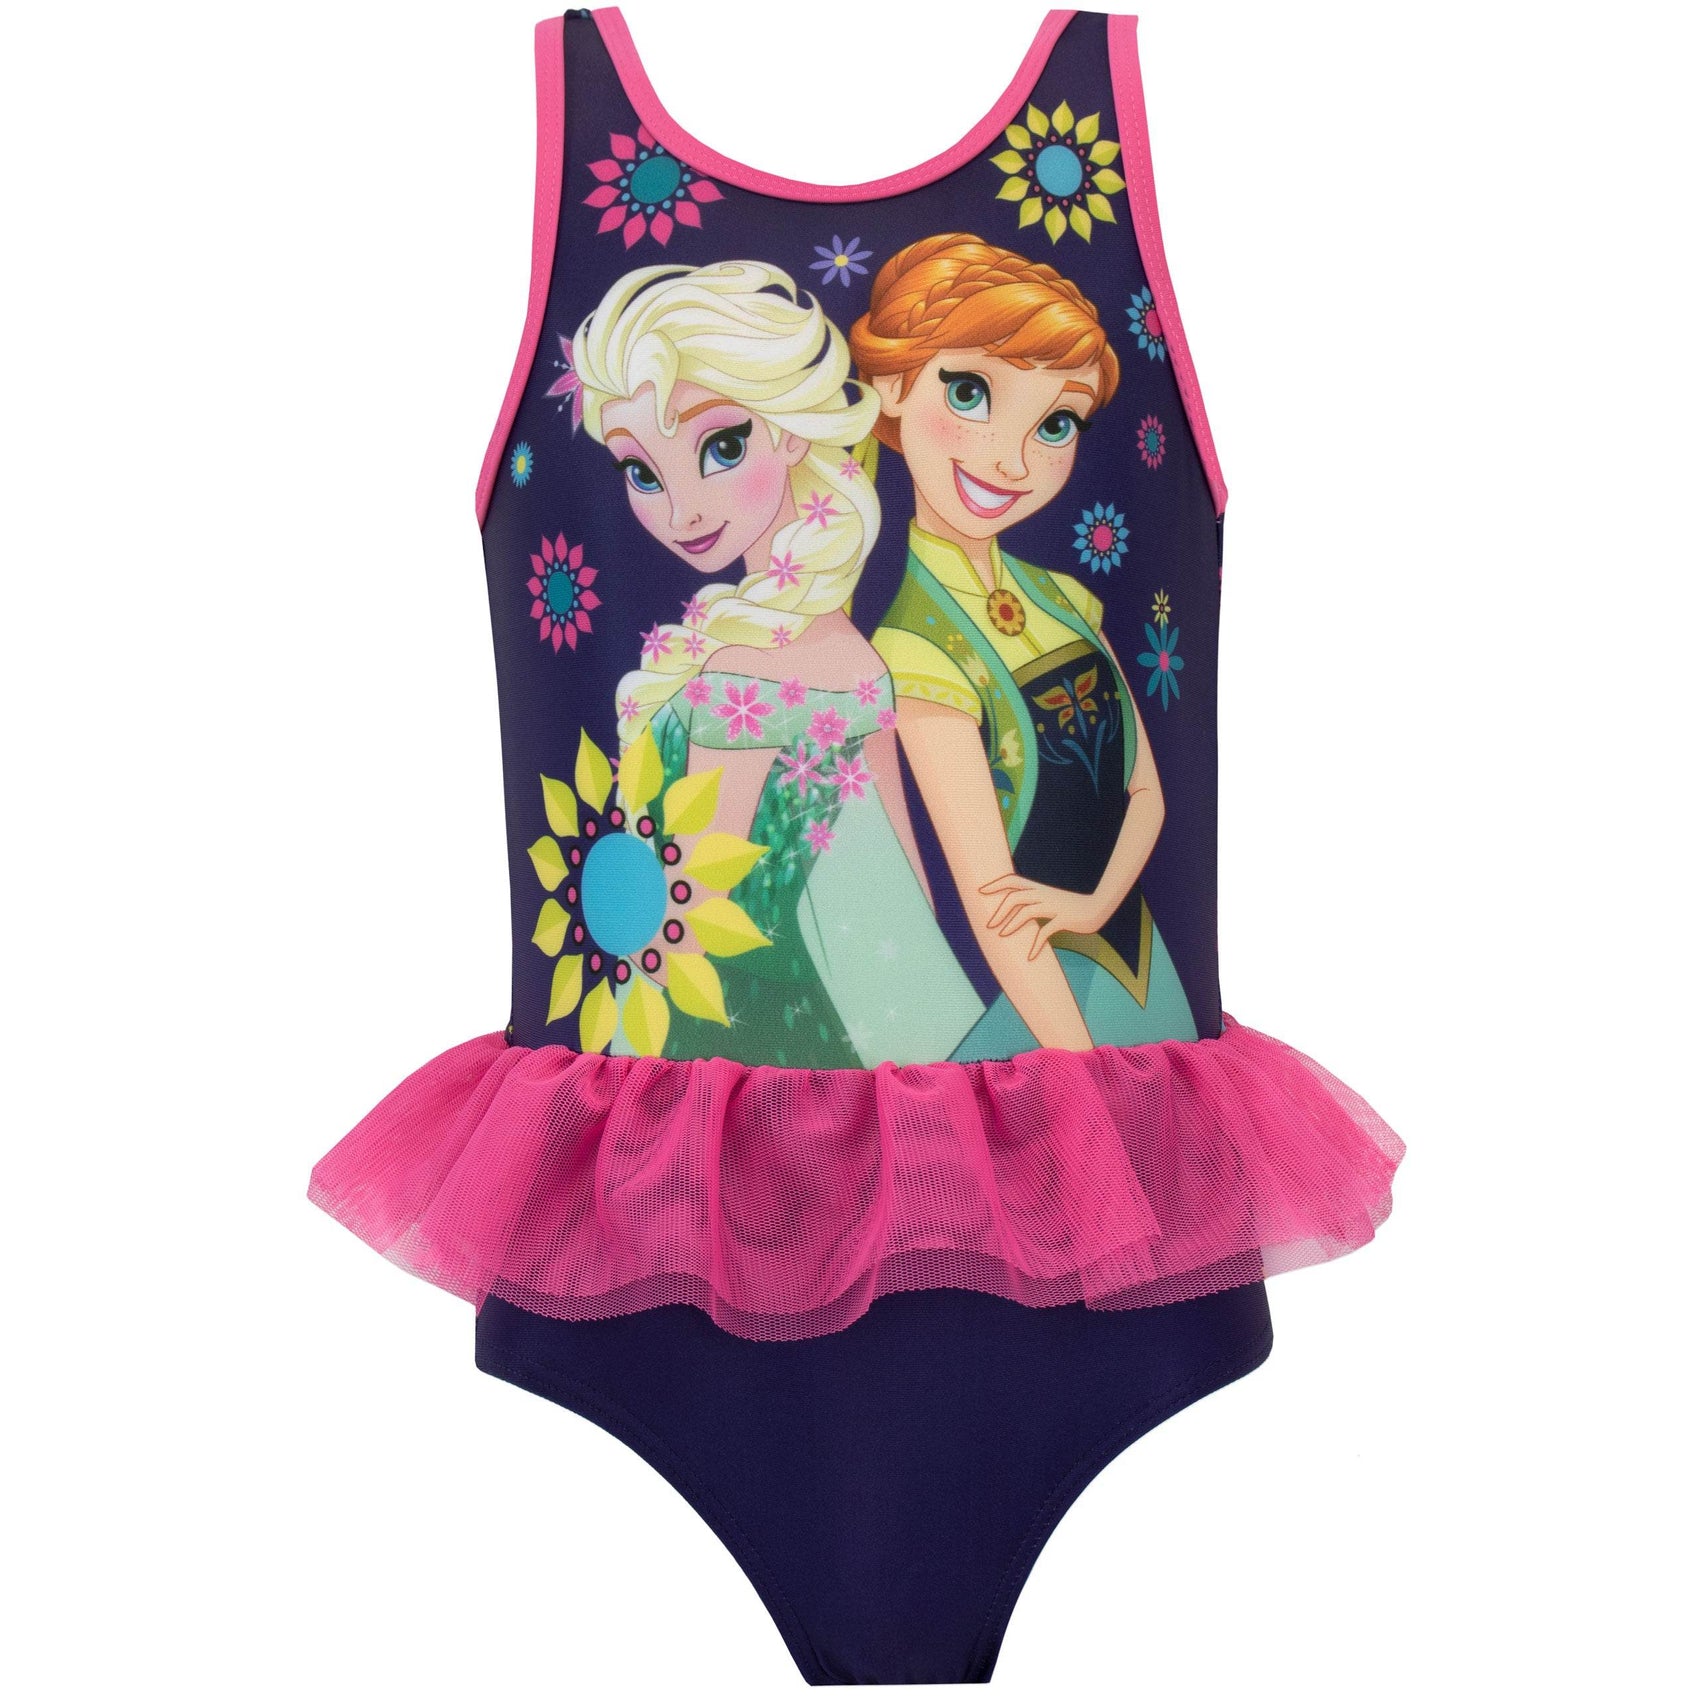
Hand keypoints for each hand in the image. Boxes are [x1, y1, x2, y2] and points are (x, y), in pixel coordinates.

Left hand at [977, 873, 1107, 960]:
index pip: (1013, 880)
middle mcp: (1044, 895)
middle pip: (1015, 897)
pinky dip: (1036, 945)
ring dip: (1011, 925)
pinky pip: (1045, 932)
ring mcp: (1054, 907)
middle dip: (999, 911)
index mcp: (1039, 889)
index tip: (980, 890)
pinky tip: (1030, 957)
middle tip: (989, 925)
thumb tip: (1017, 911)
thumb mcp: (1051, 900)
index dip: (996, 884)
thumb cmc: (1072, 905)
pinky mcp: (1064, 919)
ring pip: (1026, 912)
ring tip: (1002, 935)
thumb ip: (1035, 902)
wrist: (1098, 906)